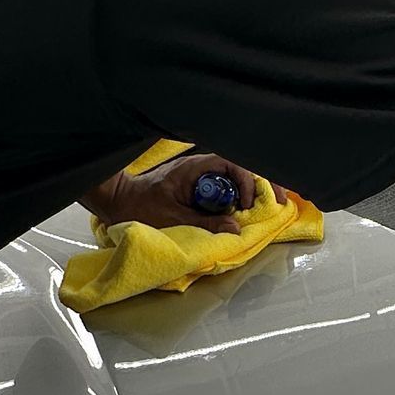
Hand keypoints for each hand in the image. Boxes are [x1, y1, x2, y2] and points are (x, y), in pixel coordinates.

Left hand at [81, 152, 259, 235]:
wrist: (118, 202)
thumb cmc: (139, 206)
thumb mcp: (173, 218)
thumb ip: (205, 223)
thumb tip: (235, 229)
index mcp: (195, 168)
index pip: (233, 165)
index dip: (247, 182)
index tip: (249, 204)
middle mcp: (200, 169)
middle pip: (240, 170)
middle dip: (259, 186)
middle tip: (276, 202)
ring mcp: (200, 177)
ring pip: (233, 181)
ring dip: (248, 194)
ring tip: (260, 210)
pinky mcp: (197, 188)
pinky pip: (223, 190)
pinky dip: (235, 200)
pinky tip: (241, 212)